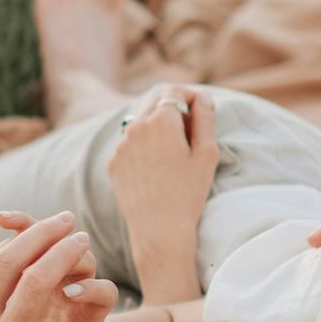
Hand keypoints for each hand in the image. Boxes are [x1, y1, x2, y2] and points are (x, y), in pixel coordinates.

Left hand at [106, 83, 218, 263]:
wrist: (159, 230)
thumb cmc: (188, 192)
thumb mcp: (207, 153)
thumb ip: (206, 118)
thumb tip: (204, 97)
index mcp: (161, 121)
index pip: (175, 92)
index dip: (191, 96)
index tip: (202, 110)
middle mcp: (135, 126)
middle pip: (155, 102)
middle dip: (174, 109)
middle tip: (191, 130)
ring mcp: (121, 145)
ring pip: (140, 122)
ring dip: (157, 127)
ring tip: (175, 152)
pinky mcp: (114, 162)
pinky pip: (130, 143)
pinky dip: (143, 146)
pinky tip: (157, 168)